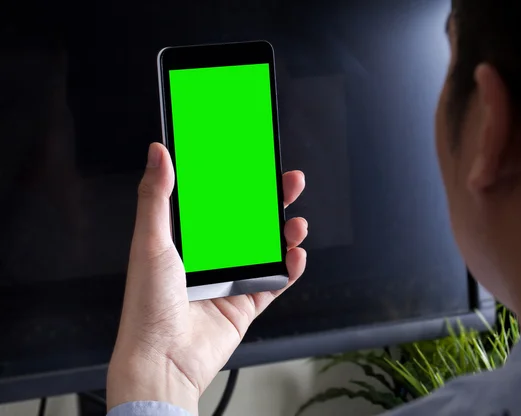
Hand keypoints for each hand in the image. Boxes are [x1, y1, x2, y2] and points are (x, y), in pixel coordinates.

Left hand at [107, 143, 306, 414]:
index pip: (218, 202)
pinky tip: (296, 255)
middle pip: (249, 223)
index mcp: (186, 241)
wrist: (162, 360)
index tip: (254, 163)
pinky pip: (276, 283)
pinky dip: (291, 269)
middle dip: (272, 202)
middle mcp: (210, 259)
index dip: (238, 182)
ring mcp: (230, 282)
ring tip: (296, 224)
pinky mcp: (245, 305)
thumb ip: (156, 196)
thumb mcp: (149, 241)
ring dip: (285, 233)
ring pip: (267, 250)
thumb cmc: (147, 305)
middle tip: (290, 183)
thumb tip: (157, 152)